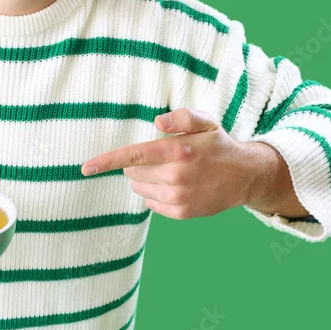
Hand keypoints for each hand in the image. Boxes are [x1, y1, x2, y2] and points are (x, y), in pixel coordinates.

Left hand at [80, 108, 293, 219]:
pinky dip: (155, 193)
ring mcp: (178, 197)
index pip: (133, 156)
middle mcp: (176, 176)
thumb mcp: (205, 121)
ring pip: (139, 187)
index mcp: (178, 151)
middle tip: (161, 157)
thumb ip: (181, 117)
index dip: (106, 161)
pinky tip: (176, 184)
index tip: (85, 168)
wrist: (245, 176)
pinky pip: (151, 202)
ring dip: (146, 178)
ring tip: (170, 170)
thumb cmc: (218, 144)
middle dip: (137, 163)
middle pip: (132, 172)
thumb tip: (157, 122)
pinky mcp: (181, 212)